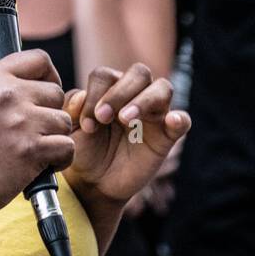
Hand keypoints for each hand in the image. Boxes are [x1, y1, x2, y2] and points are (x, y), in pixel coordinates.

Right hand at [0, 49, 75, 225]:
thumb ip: (5, 87)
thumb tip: (46, 82)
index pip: (40, 60)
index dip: (49, 78)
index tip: (42, 98)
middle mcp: (6, 93)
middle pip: (57, 93)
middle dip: (50, 115)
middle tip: (30, 135)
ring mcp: (20, 120)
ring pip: (64, 121)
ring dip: (55, 139)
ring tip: (31, 152)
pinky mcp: (31, 149)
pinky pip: (67, 146)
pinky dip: (59, 160)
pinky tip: (38, 167)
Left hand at [62, 63, 190, 207]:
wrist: (96, 183)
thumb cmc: (84, 149)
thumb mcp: (72, 131)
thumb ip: (72, 109)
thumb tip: (81, 96)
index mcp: (109, 88)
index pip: (105, 75)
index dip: (94, 95)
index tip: (86, 122)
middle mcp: (135, 94)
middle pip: (139, 73)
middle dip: (120, 92)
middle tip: (103, 116)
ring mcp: (154, 114)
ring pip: (162, 88)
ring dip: (144, 100)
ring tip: (125, 119)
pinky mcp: (167, 135)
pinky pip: (183, 121)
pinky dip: (179, 119)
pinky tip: (171, 121)